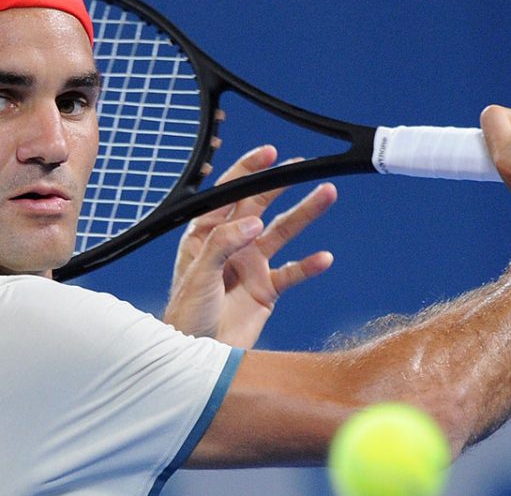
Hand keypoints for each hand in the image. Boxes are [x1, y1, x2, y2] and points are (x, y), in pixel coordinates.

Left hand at [163, 146, 336, 347]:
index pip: (228, 195)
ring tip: (326, 194)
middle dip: (280, 185)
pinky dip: (309, 265)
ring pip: (282, 233)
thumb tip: (254, 221)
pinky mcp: (267, 290)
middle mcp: (230, 245)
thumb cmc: (184, 316)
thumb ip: (223, 245)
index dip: (248, 172)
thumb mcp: (198, 276)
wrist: (197, 356)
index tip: (270, 155)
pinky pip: (293, 272)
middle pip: (259, 206)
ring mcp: (250, 266)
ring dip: (304, 214)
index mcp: (205, 235)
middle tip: (302, 167)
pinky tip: (324, 257)